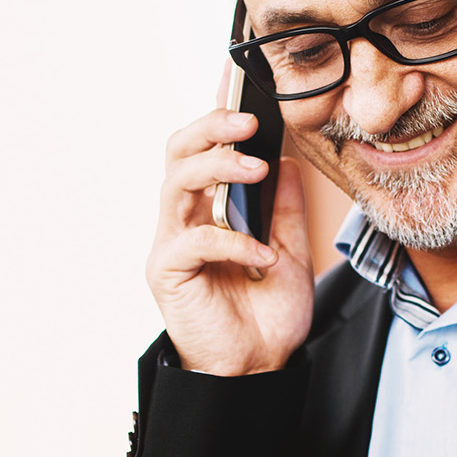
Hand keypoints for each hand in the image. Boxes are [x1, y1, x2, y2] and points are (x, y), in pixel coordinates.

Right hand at [146, 109, 314, 376]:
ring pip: (175, 182)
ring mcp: (171, 246)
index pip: (203, 149)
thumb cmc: (265, 319)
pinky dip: (231, 239)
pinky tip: (260, 255)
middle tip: (249, 123)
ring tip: (256, 169)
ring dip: (216, 166)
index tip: (241, 84)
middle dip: (210, 128)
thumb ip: (285, 208)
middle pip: (177, 152)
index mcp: (208, 212)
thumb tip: (289, 161)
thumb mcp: (290, 252)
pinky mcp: (167, 274)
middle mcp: (183, 222)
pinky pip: (193, 240)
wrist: (257, 371)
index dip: (216, 114)